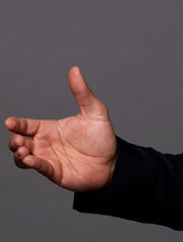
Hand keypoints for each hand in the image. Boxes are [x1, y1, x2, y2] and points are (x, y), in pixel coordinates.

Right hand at [6, 66, 117, 191]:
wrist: (113, 161)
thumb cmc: (102, 137)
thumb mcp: (94, 111)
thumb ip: (82, 92)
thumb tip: (75, 69)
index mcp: (50, 128)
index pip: (27, 125)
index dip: (17, 124)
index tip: (10, 122)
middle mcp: (46, 143)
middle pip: (19, 141)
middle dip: (14, 140)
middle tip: (20, 140)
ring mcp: (48, 158)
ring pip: (22, 157)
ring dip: (19, 154)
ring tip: (24, 149)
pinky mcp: (55, 172)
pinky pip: (39, 168)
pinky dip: (32, 164)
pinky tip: (31, 160)